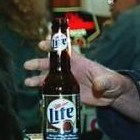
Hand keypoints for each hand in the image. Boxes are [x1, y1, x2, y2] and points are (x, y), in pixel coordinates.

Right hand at [23, 40, 139, 121]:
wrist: (113, 95)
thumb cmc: (112, 82)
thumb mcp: (110, 81)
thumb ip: (104, 82)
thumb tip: (98, 85)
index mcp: (80, 62)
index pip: (64, 52)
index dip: (53, 46)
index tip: (42, 43)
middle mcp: (71, 70)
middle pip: (52, 64)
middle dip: (39, 63)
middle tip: (27, 65)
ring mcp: (68, 81)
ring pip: (50, 78)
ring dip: (37, 79)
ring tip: (27, 82)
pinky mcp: (68, 91)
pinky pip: (53, 90)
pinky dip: (44, 91)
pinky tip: (36, 94)